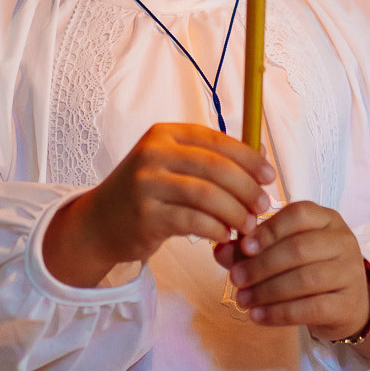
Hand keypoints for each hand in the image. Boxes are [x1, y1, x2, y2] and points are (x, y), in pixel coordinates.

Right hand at [44, 124, 274, 287]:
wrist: (100, 223)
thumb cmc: (147, 193)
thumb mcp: (174, 166)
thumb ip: (213, 159)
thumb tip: (262, 154)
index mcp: (165, 134)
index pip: (216, 140)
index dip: (248, 158)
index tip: (270, 177)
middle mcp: (153, 153)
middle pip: (215, 166)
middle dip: (246, 188)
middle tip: (263, 206)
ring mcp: (146, 184)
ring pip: (206, 195)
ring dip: (235, 212)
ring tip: (248, 225)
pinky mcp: (145, 216)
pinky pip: (193, 221)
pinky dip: (216, 229)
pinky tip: (225, 236)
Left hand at [214, 202, 369, 362]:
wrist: (346, 305)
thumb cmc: (308, 269)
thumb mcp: (282, 252)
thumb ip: (250, 249)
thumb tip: (219, 250)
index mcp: (326, 219)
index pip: (298, 215)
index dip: (268, 231)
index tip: (244, 248)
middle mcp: (343, 241)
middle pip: (299, 249)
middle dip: (261, 265)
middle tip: (235, 279)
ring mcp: (350, 272)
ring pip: (305, 279)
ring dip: (267, 291)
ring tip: (243, 300)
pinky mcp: (348, 303)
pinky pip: (311, 308)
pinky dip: (280, 313)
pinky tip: (258, 316)